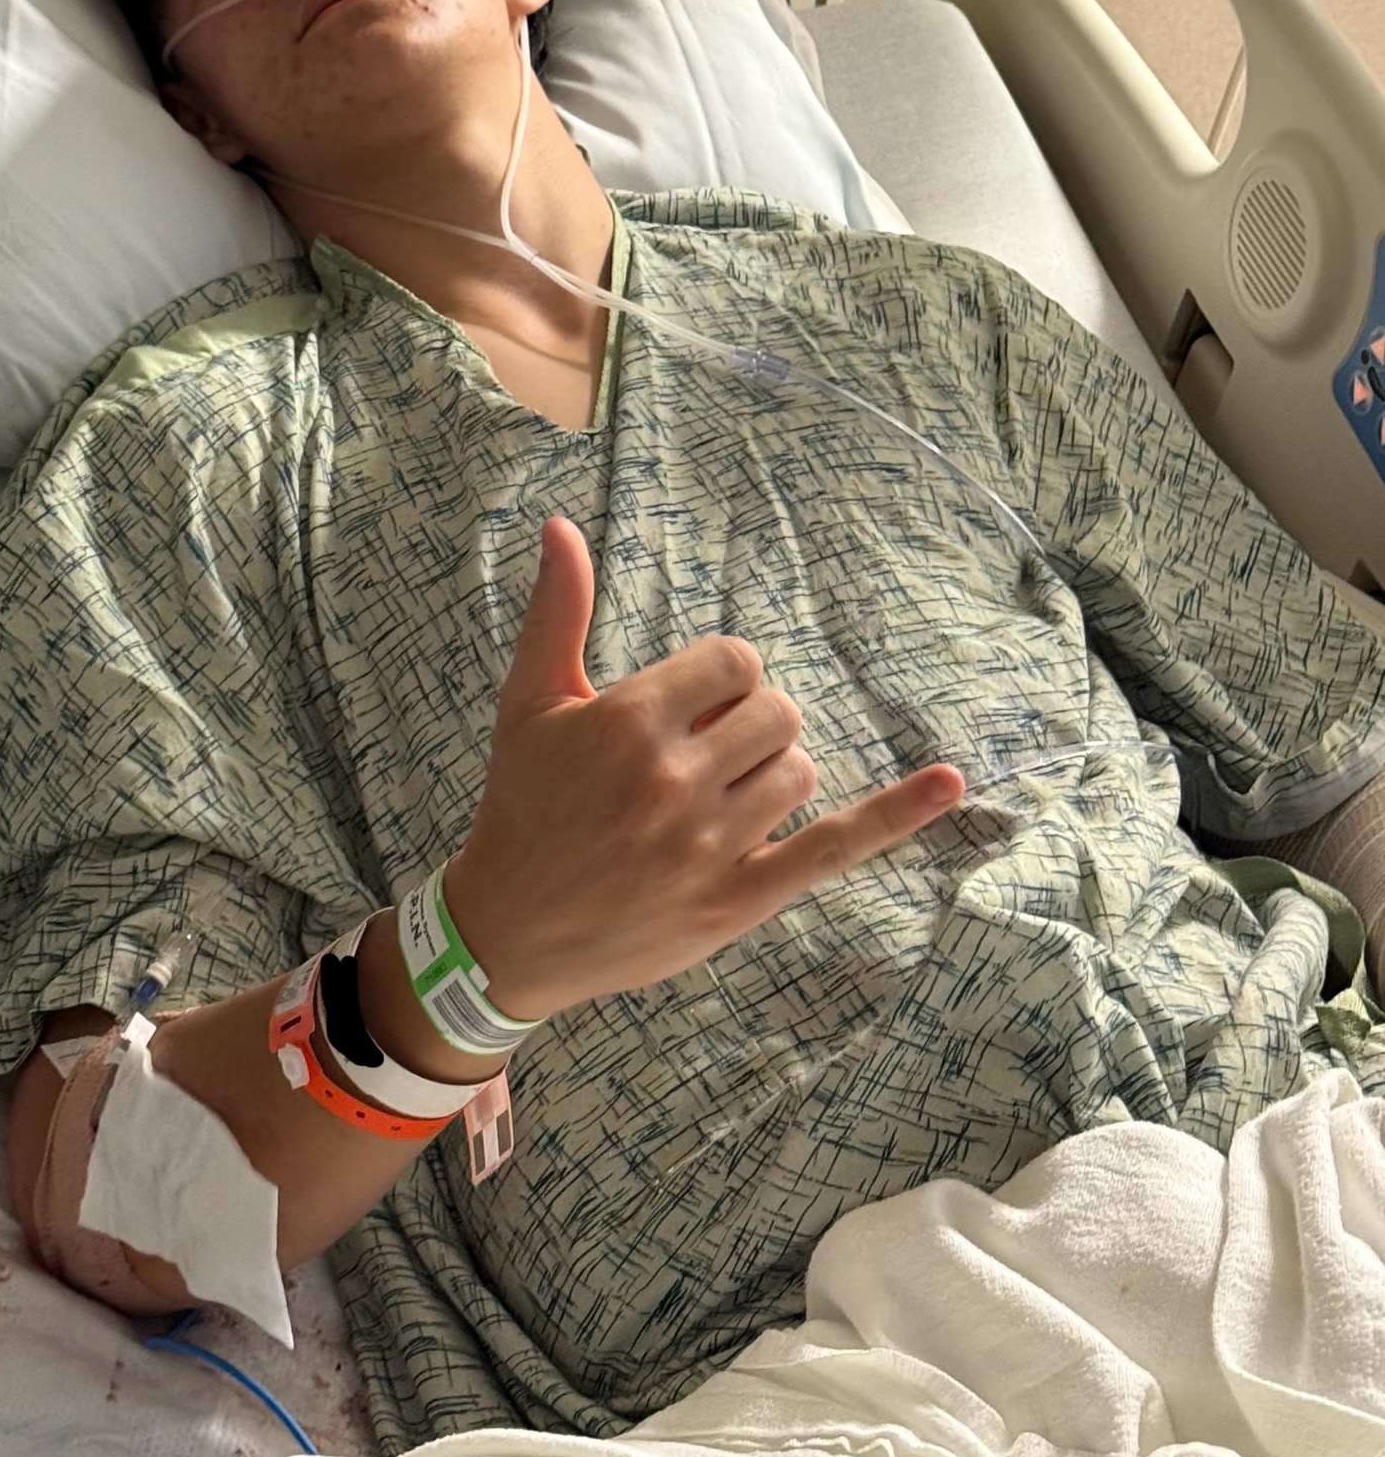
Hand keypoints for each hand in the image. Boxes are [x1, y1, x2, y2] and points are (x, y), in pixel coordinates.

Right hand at [446, 516, 963, 1021]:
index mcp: (628, 722)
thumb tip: (561, 525)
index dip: (723, 678)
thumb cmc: (521, 805)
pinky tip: (949, 782)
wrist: (507, 931)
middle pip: (776, 712)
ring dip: (772, 772)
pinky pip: (832, 848)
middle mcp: (672, 780)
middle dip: (749, 723)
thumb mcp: (529, 702)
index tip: (692, 706)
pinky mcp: (735, 901)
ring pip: (798, 771)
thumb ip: (557, 610)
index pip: (736, 662)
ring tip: (717, 796)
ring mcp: (708, 845)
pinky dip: (895, 815)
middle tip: (701, 754)